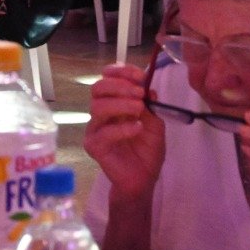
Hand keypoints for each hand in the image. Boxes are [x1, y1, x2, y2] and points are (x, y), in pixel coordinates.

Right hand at [84, 64, 165, 201]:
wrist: (144, 178)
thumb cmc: (147, 150)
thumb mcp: (156, 124)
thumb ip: (151, 107)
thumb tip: (148, 88)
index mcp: (115, 103)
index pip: (108, 79)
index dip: (121, 72)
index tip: (140, 75)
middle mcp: (102, 113)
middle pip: (98, 88)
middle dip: (120, 86)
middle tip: (139, 93)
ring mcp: (96, 129)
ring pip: (98, 107)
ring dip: (121, 104)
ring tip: (139, 110)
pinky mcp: (94, 146)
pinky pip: (103, 133)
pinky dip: (122, 128)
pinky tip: (137, 129)